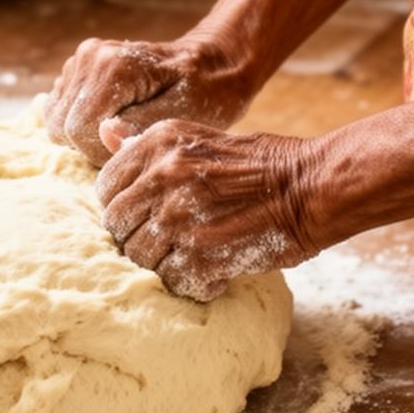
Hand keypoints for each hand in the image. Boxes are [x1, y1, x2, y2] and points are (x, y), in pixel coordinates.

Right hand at [45, 29, 247, 166]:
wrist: (210, 65)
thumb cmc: (204, 94)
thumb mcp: (183, 116)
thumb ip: (141, 126)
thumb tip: (104, 134)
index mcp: (113, 67)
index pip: (78, 129)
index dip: (100, 150)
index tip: (133, 146)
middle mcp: (89, 57)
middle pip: (60, 126)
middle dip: (91, 143)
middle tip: (129, 138)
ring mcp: (80, 60)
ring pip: (55, 120)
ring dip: (85, 134)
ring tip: (124, 126)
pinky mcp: (77, 68)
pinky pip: (60, 109)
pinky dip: (81, 121)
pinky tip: (114, 116)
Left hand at [96, 115, 324, 300]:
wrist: (309, 187)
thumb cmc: (255, 164)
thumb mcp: (196, 137)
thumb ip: (146, 143)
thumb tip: (104, 130)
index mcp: (158, 144)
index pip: (105, 188)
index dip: (123, 206)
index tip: (145, 213)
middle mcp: (163, 177)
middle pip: (117, 226)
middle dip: (138, 237)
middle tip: (169, 239)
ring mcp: (180, 218)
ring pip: (139, 258)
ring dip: (163, 262)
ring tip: (194, 252)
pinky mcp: (201, 255)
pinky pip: (172, 281)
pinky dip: (192, 281)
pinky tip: (213, 268)